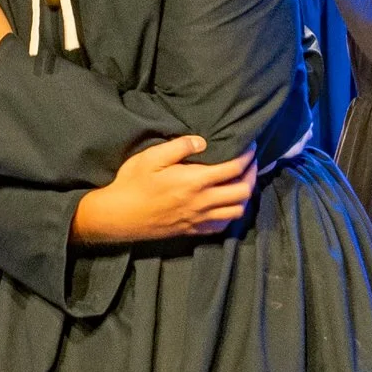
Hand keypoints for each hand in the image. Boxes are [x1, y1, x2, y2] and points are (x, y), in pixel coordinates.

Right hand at [72, 136, 257, 243]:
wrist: (118, 216)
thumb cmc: (133, 183)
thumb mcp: (151, 157)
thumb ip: (179, 147)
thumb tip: (202, 141)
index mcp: (195, 181)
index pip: (233, 169)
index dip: (248, 157)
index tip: (251, 147)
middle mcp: (202, 202)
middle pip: (242, 192)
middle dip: (252, 175)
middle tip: (251, 163)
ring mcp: (198, 218)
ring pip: (236, 211)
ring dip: (244, 197)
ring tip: (242, 183)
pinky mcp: (191, 230)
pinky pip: (221, 226)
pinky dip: (230, 215)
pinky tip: (226, 206)